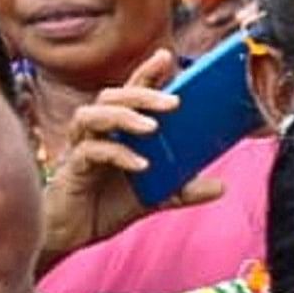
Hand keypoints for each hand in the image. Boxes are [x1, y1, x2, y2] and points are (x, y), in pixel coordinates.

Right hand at [39, 54, 229, 268]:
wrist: (72, 235)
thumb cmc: (106, 206)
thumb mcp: (154, 197)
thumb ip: (184, 189)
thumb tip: (221, 186)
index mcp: (116, 131)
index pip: (131, 94)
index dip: (145, 73)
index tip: (166, 57)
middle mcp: (96, 132)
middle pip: (112, 97)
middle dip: (142, 94)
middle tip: (174, 102)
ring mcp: (81, 147)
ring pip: (94, 115)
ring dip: (124, 116)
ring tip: (153, 128)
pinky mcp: (72, 168)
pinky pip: (91, 151)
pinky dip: (117, 154)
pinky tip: (140, 165)